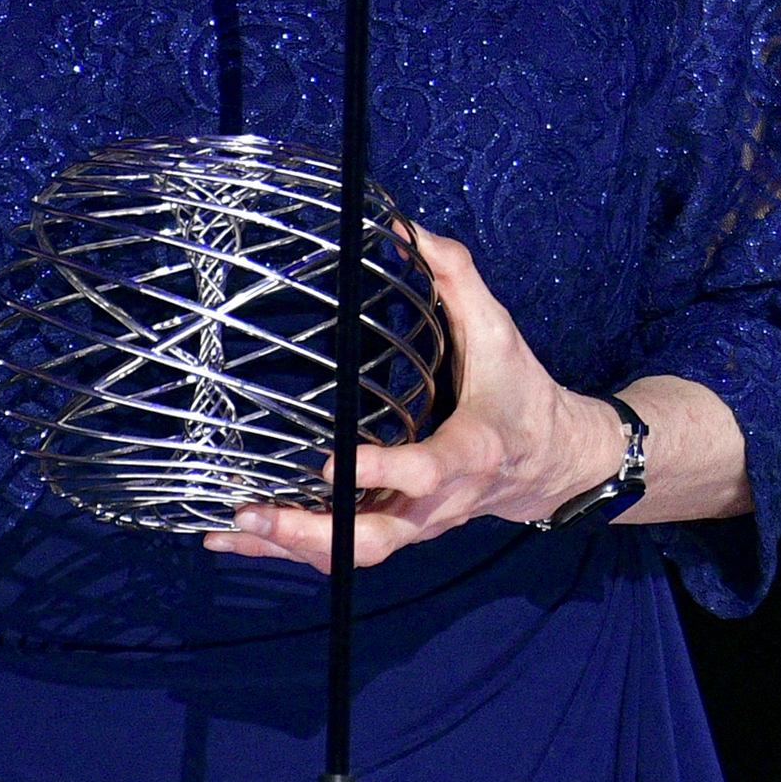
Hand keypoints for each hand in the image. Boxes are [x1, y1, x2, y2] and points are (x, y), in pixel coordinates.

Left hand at [204, 227, 624, 573]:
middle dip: (313, 531)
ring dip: (289, 546)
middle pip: (375, 536)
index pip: (427, 470)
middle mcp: (440, 500)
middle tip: (257, 512)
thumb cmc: (521, 394)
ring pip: (352, 552)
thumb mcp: (500, 332)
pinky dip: (288, 548)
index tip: (332, 462)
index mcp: (470, 451)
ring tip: (228, 528)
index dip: (381, 471)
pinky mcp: (399, 528)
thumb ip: (458, 280)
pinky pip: (342, 550)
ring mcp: (417, 522)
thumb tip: (407, 229)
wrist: (551, 462)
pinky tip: (236, 537)